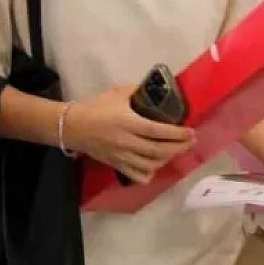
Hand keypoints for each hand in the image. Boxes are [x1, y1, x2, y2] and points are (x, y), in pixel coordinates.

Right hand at [64, 85, 195, 184]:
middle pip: (158, 150)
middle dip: (178, 147)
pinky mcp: (116, 165)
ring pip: (150, 164)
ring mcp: (122, 156)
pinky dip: (149, 173)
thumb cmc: (95, 108)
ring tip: (175, 150)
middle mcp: (127, 142)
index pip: (157, 131)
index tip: (191, 132)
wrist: (72, 126)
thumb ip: (136, 91)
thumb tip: (154, 90)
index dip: (176, 133)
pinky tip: (155, 166)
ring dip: (167, 159)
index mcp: (128, 122)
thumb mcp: (116, 94)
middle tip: (190, 142)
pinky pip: (137, 175)